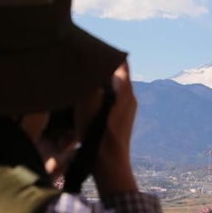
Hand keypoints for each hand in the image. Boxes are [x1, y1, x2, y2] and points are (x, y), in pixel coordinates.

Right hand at [74, 62, 138, 194]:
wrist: (109, 163)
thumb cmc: (97, 130)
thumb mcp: (87, 98)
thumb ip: (88, 78)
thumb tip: (84, 62)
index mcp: (124, 88)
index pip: (119, 60)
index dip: (105, 52)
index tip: (90, 48)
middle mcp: (130, 97)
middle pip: (116, 75)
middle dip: (100, 69)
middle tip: (81, 66)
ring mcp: (128, 112)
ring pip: (114, 90)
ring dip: (99, 86)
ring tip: (82, 85)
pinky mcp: (122, 124)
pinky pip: (112, 104)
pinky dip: (101, 101)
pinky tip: (87, 107)